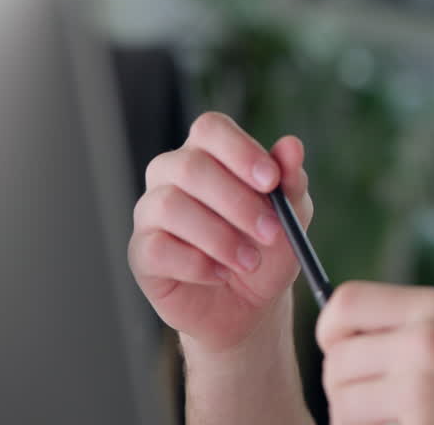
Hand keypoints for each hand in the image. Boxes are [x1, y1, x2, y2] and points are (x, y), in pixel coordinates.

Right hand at [128, 112, 312, 354]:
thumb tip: (292, 146)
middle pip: (190, 166)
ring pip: (170, 206)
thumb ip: (291, 181)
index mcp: (209, 153)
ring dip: (220, 237)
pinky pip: (159, 249)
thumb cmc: (268, 248)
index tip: (271, 181)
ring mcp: (151, 212)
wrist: (251, 303)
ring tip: (250, 261)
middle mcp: (172, 174)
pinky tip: (221, 274)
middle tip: (271, 232)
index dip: (239, 150)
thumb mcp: (291, 215)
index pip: (211, 128)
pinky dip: (198, 264)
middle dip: (237, 202)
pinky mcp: (141, 252)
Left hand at [316, 281, 433, 424]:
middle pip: (335, 361)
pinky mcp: (420, 424)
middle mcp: (426, 338)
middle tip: (379, 406)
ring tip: (402, 422)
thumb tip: (337, 334)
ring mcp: (422, 385)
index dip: (331, 332)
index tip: (344, 355)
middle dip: (346, 389)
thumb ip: (411, 326)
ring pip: (342, 405)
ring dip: (359, 421)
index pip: (344, 303)